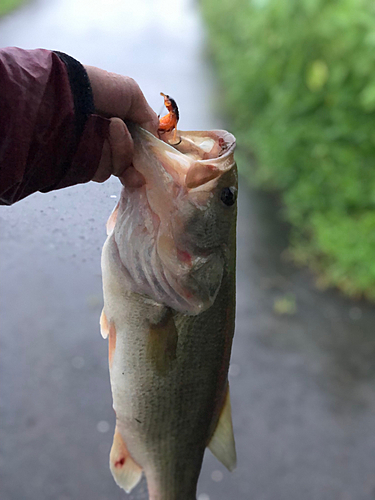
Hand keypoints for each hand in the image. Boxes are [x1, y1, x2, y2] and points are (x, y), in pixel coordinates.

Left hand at [84, 66, 157, 182]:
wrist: (65, 93)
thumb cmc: (98, 87)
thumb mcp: (132, 93)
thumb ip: (149, 119)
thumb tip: (157, 139)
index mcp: (120, 125)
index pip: (138, 148)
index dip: (147, 155)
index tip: (153, 157)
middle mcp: (107, 140)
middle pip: (131, 164)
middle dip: (135, 158)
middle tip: (137, 154)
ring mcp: (94, 153)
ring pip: (119, 168)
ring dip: (120, 149)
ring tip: (111, 126)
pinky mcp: (81, 164)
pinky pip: (102, 171)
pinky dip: (104, 155)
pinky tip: (97, 137)